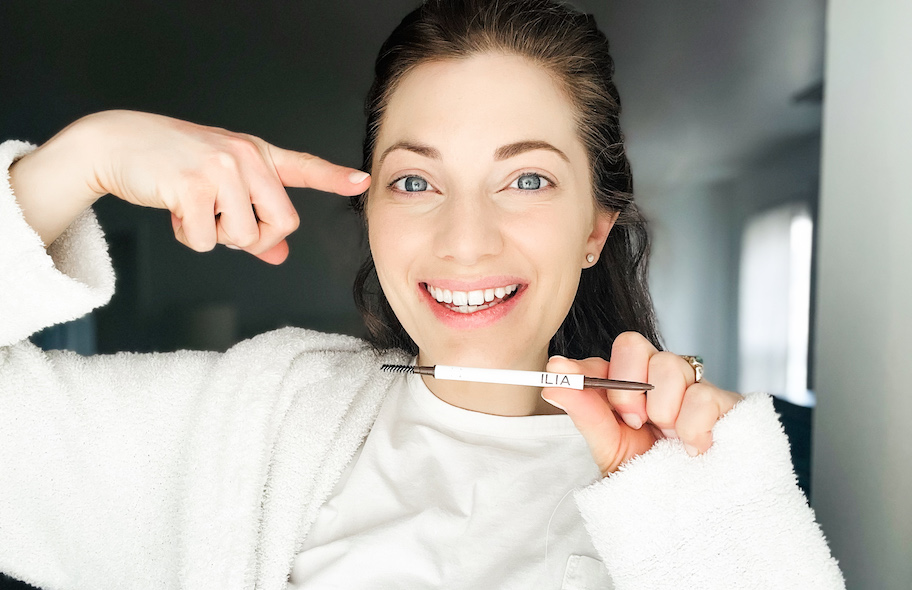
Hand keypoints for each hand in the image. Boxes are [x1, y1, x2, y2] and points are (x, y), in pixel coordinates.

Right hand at [75, 110, 369, 262]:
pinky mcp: (193, 185)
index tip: (362, 180)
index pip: (303, 166)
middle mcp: (245, 156)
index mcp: (255, 153)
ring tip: (193, 208)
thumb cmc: (171, 165)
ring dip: (215, 237)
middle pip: (281, 224)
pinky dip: (189, 236)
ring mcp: (221, 169)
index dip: (333, 177)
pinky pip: (208, 240)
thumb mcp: (217, 186)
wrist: (116, 143)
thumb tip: (279, 257)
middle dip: (254, 238)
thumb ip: (252, 222)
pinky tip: (175, 211)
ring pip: (243, 236)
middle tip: (222, 222)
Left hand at [540, 331, 743, 475]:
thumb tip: (552, 379)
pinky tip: (693, 448)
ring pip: (670, 365)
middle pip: (634, 344)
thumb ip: (583, 410)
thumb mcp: (607, 445)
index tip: (560, 374)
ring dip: (662, 410)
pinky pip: (703, 396)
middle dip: (626, 386)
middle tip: (632, 422)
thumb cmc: (647, 474)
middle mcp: (659, 378)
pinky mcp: (727, 404)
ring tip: (668, 439)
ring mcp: (693, 388)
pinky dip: (692, 428)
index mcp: (630, 383)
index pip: (606, 354)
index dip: (585, 365)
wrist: (685, 510)